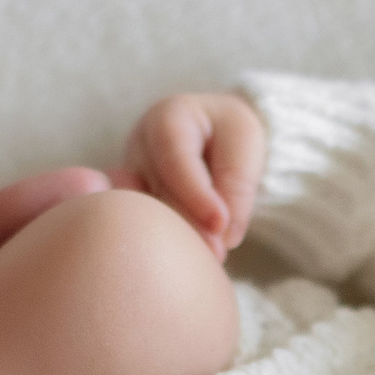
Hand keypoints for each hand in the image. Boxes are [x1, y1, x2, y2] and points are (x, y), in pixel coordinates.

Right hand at [110, 92, 266, 259]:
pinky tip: (186, 256)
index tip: (220, 224)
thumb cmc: (230, 133)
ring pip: (145, 213)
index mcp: (167, 118)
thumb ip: (237, 184)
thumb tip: (224, 235)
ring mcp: (129, 175)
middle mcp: (139, 145)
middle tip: (218, 252)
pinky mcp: (130, 202)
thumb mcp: (245, 143)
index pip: (174, 156)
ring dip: (176, 237)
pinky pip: (140, 225)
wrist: (214, 134)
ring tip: (207, 256)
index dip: (196, 193)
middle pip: (157, 190)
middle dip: (189, 223)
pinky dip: (166, 242)